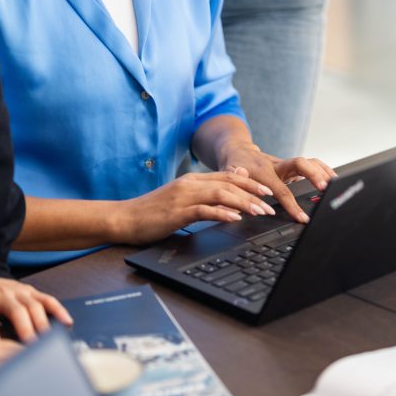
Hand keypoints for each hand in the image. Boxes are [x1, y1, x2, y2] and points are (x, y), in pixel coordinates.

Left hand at [0, 278, 70, 342]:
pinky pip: (46, 298)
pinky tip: (66, 322)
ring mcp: (18, 290)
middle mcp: (2, 291)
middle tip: (31, 346)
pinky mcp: (29, 290)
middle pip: (17, 311)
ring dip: (42, 322)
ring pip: (34, 305)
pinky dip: (58, 309)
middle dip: (25, 329)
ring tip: (47, 341)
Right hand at [115, 170, 280, 244]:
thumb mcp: (182, 198)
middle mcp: (190, 183)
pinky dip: (222, 213)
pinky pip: (204, 210)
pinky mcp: (177, 212)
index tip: (268, 192)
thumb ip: (204, 191)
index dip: (250, 183)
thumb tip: (229, 187)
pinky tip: (235, 218)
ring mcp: (183, 196)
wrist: (124, 219)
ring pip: (221, 194)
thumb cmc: (153, 212)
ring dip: (244, 203)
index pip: (227, 176)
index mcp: (192, 179)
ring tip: (260, 212)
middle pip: (229, 183)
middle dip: (253, 194)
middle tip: (271, 205)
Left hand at [217, 141, 335, 223]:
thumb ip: (235, 182)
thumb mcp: (228, 174)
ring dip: (324, 171)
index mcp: (263, 170)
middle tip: (325, 188)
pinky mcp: (292, 165)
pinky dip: (324, 170)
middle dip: (313, 174)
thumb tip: (242, 191)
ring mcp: (286, 164)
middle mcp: (277, 164)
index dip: (292, 205)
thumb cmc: (233, 166)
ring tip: (336, 184)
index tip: (303, 218)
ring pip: (309, 161)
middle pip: (300, 164)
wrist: (237, 151)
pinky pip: (312, 164)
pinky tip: (333, 179)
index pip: (281, 190)